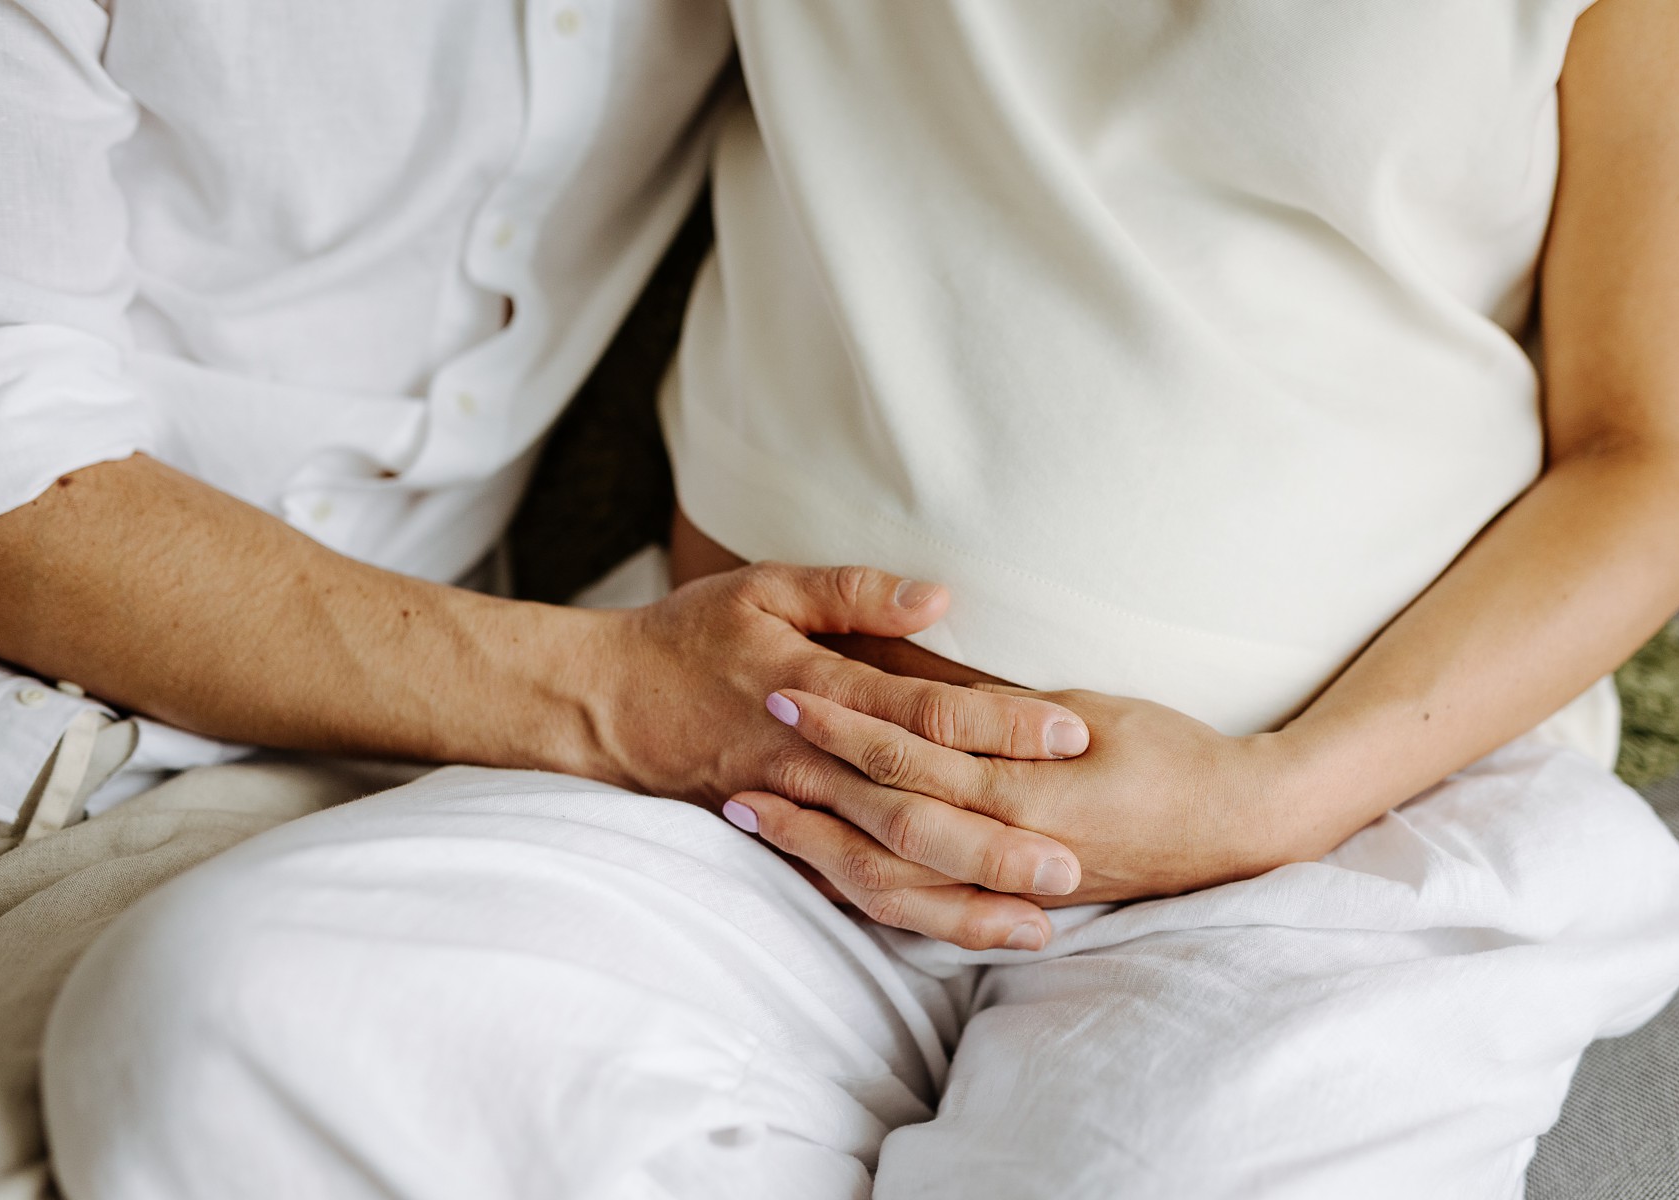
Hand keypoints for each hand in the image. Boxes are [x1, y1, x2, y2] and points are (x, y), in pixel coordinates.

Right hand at [569, 563, 1093, 946]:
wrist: (603, 704)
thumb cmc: (691, 635)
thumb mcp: (763, 587)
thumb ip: (851, 590)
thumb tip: (937, 595)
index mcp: (815, 687)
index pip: (925, 712)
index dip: (1001, 724)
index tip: (1071, 735)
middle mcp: (807, 761)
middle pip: (914, 809)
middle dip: (994, 841)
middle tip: (1074, 863)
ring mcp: (793, 812)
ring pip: (884, 869)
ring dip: (959, 900)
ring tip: (1037, 925)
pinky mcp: (781, 845)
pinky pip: (848, 891)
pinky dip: (907, 916)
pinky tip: (963, 933)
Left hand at [732, 684, 1322, 912]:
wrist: (1240, 825)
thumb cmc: (1173, 754)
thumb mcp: (1088, 712)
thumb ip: (999, 709)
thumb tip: (918, 681)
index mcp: (1023, 791)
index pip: (908, 757)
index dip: (840, 726)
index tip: (783, 691)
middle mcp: (1006, 848)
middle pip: (881, 826)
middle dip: (807, 796)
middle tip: (737, 768)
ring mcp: (1009, 887)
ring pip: (891, 882)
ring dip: (818, 851)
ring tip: (755, 820)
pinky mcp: (1016, 903)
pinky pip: (923, 910)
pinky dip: (864, 891)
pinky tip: (819, 870)